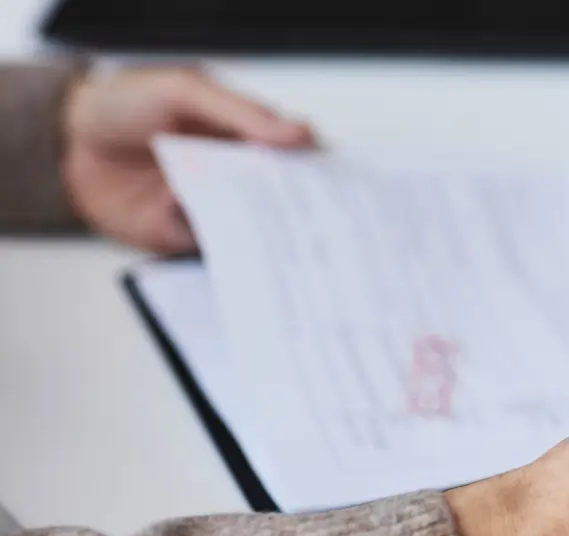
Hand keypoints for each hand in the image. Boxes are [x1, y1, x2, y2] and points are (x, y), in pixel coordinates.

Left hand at [61, 66, 315, 253]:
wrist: (66, 140)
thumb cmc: (125, 104)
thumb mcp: (186, 92)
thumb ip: (242, 113)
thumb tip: (299, 134)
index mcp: (247, 138)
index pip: (298, 158)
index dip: (320, 172)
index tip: (339, 186)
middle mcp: (237, 176)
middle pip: (282, 200)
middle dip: (301, 213)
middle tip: (322, 225)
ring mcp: (212, 208)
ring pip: (253, 230)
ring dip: (266, 236)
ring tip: (284, 244)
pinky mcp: (183, 237)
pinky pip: (212, 249)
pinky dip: (220, 249)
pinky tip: (231, 249)